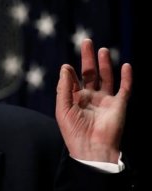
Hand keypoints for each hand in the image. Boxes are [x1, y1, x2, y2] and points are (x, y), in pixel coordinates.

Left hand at [56, 39, 131, 162]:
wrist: (91, 148)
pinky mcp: (119, 105)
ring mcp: (105, 100)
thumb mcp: (63, 108)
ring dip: (105, 64)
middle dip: (89, 58)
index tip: (68, 66)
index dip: (70, 72)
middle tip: (87, 41)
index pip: (73, 80)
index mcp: (75, 99)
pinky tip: (126, 66)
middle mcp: (90, 97)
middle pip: (90, 73)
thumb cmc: (73, 131)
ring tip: (102, 50)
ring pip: (106, 77)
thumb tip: (65, 67)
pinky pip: (125, 89)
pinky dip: (127, 78)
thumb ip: (64, 87)